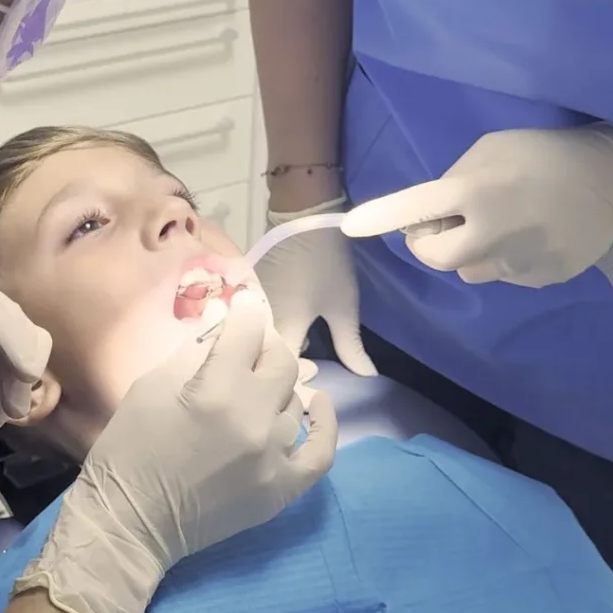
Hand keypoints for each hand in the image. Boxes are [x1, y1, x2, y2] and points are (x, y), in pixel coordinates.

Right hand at [13, 290, 337, 612]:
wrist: (131, 520)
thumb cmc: (129, 446)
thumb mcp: (152, 385)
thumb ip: (193, 350)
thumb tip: (220, 316)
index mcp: (215, 389)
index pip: (248, 330)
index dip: (245, 311)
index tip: (241, 306)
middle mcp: (253, 418)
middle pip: (282, 360)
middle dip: (265, 344)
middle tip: (247, 346)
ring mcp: (272, 457)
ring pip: (294, 400)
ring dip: (276, 386)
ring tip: (255, 386)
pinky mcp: (281, 489)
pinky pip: (320, 451)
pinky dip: (323, 424)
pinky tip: (317, 403)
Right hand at [256, 203, 376, 376]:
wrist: (301, 217)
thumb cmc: (326, 263)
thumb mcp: (343, 306)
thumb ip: (351, 346)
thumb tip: (366, 377)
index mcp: (281, 330)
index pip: (281, 373)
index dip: (295, 388)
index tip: (310, 395)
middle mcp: (257, 322)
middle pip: (262, 359)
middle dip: (279, 373)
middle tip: (302, 380)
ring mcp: (248, 306)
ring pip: (256, 341)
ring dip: (269, 354)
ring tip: (291, 363)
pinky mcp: (246, 293)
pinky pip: (251, 324)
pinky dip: (263, 334)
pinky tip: (277, 338)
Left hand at [341, 126, 612, 287]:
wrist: (611, 178)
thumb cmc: (541, 152)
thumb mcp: (489, 150)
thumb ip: (454, 181)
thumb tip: (433, 211)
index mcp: (473, 191)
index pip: (413, 209)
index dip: (379, 217)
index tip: (350, 227)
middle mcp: (490, 232)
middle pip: (433, 257)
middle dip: (428, 243)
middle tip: (442, 223)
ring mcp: (518, 261)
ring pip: (469, 270)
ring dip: (468, 252)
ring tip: (497, 225)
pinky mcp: (542, 278)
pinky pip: (505, 275)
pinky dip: (504, 259)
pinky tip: (528, 235)